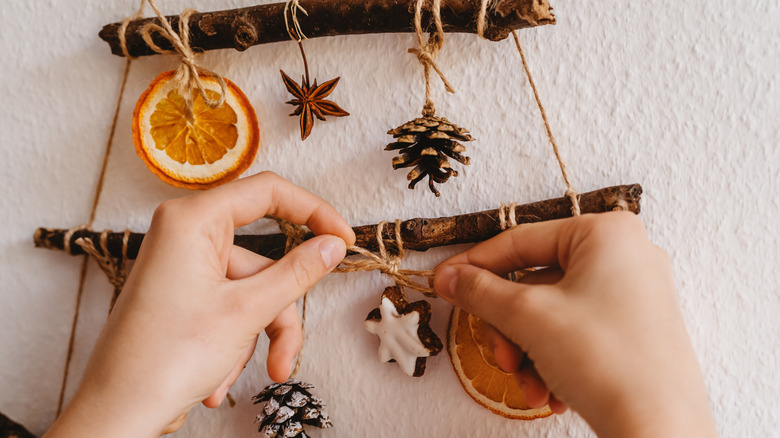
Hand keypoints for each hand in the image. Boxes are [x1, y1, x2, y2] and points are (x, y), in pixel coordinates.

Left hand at [45, 172, 354, 437]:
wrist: (117, 414)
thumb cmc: (163, 358)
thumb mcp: (246, 311)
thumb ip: (297, 272)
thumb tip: (331, 245)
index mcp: (192, 220)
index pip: (268, 192)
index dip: (313, 212)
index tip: (343, 238)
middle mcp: (184, 236)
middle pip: (263, 258)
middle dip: (279, 309)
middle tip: (292, 343)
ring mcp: (183, 268)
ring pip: (251, 290)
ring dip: (259, 335)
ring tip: (261, 372)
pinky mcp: (184, 296)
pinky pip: (231, 307)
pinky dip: (237, 341)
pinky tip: (218, 380)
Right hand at [434, 212, 716, 437]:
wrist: (660, 430)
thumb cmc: (607, 361)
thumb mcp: (529, 316)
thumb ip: (481, 290)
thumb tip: (449, 277)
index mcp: (606, 233)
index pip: (520, 241)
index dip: (474, 265)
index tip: (443, 283)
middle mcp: (625, 256)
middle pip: (533, 283)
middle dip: (509, 328)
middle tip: (500, 356)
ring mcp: (633, 294)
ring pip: (551, 314)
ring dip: (527, 352)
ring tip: (529, 384)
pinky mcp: (634, 329)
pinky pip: (575, 333)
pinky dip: (553, 362)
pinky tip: (550, 393)